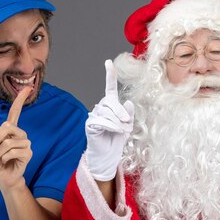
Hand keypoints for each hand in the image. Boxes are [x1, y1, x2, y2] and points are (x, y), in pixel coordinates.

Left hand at [0, 87, 32, 188]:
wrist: (4, 177)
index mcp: (11, 129)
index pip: (15, 112)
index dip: (20, 100)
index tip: (28, 88)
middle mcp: (20, 133)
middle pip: (7, 126)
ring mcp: (26, 143)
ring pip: (7, 142)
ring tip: (2, 158)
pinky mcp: (28, 153)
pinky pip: (11, 152)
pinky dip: (4, 158)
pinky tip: (7, 162)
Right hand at [85, 60, 134, 180]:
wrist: (108, 156)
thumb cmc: (117, 140)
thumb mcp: (128, 126)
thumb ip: (129, 114)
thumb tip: (128, 102)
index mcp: (111, 105)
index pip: (110, 87)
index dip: (110, 75)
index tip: (108, 62)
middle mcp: (101, 108)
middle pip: (110, 101)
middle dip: (120, 111)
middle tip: (126, 123)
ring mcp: (94, 115)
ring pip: (106, 111)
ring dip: (117, 122)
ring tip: (121, 130)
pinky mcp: (90, 124)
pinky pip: (101, 120)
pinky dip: (111, 126)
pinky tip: (115, 131)